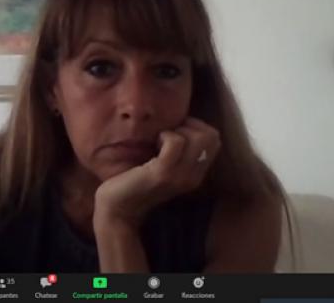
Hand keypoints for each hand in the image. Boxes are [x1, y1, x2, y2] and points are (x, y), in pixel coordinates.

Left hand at [93, 117, 220, 229]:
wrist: (118, 209)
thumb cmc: (136, 182)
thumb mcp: (164, 168)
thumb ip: (179, 154)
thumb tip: (183, 123)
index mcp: (196, 175)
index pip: (215, 140)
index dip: (197, 127)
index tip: (176, 131)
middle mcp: (193, 177)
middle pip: (212, 137)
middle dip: (191, 126)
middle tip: (170, 134)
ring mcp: (180, 176)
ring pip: (199, 138)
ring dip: (177, 131)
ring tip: (161, 140)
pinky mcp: (163, 173)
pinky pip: (176, 142)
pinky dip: (166, 135)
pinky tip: (154, 144)